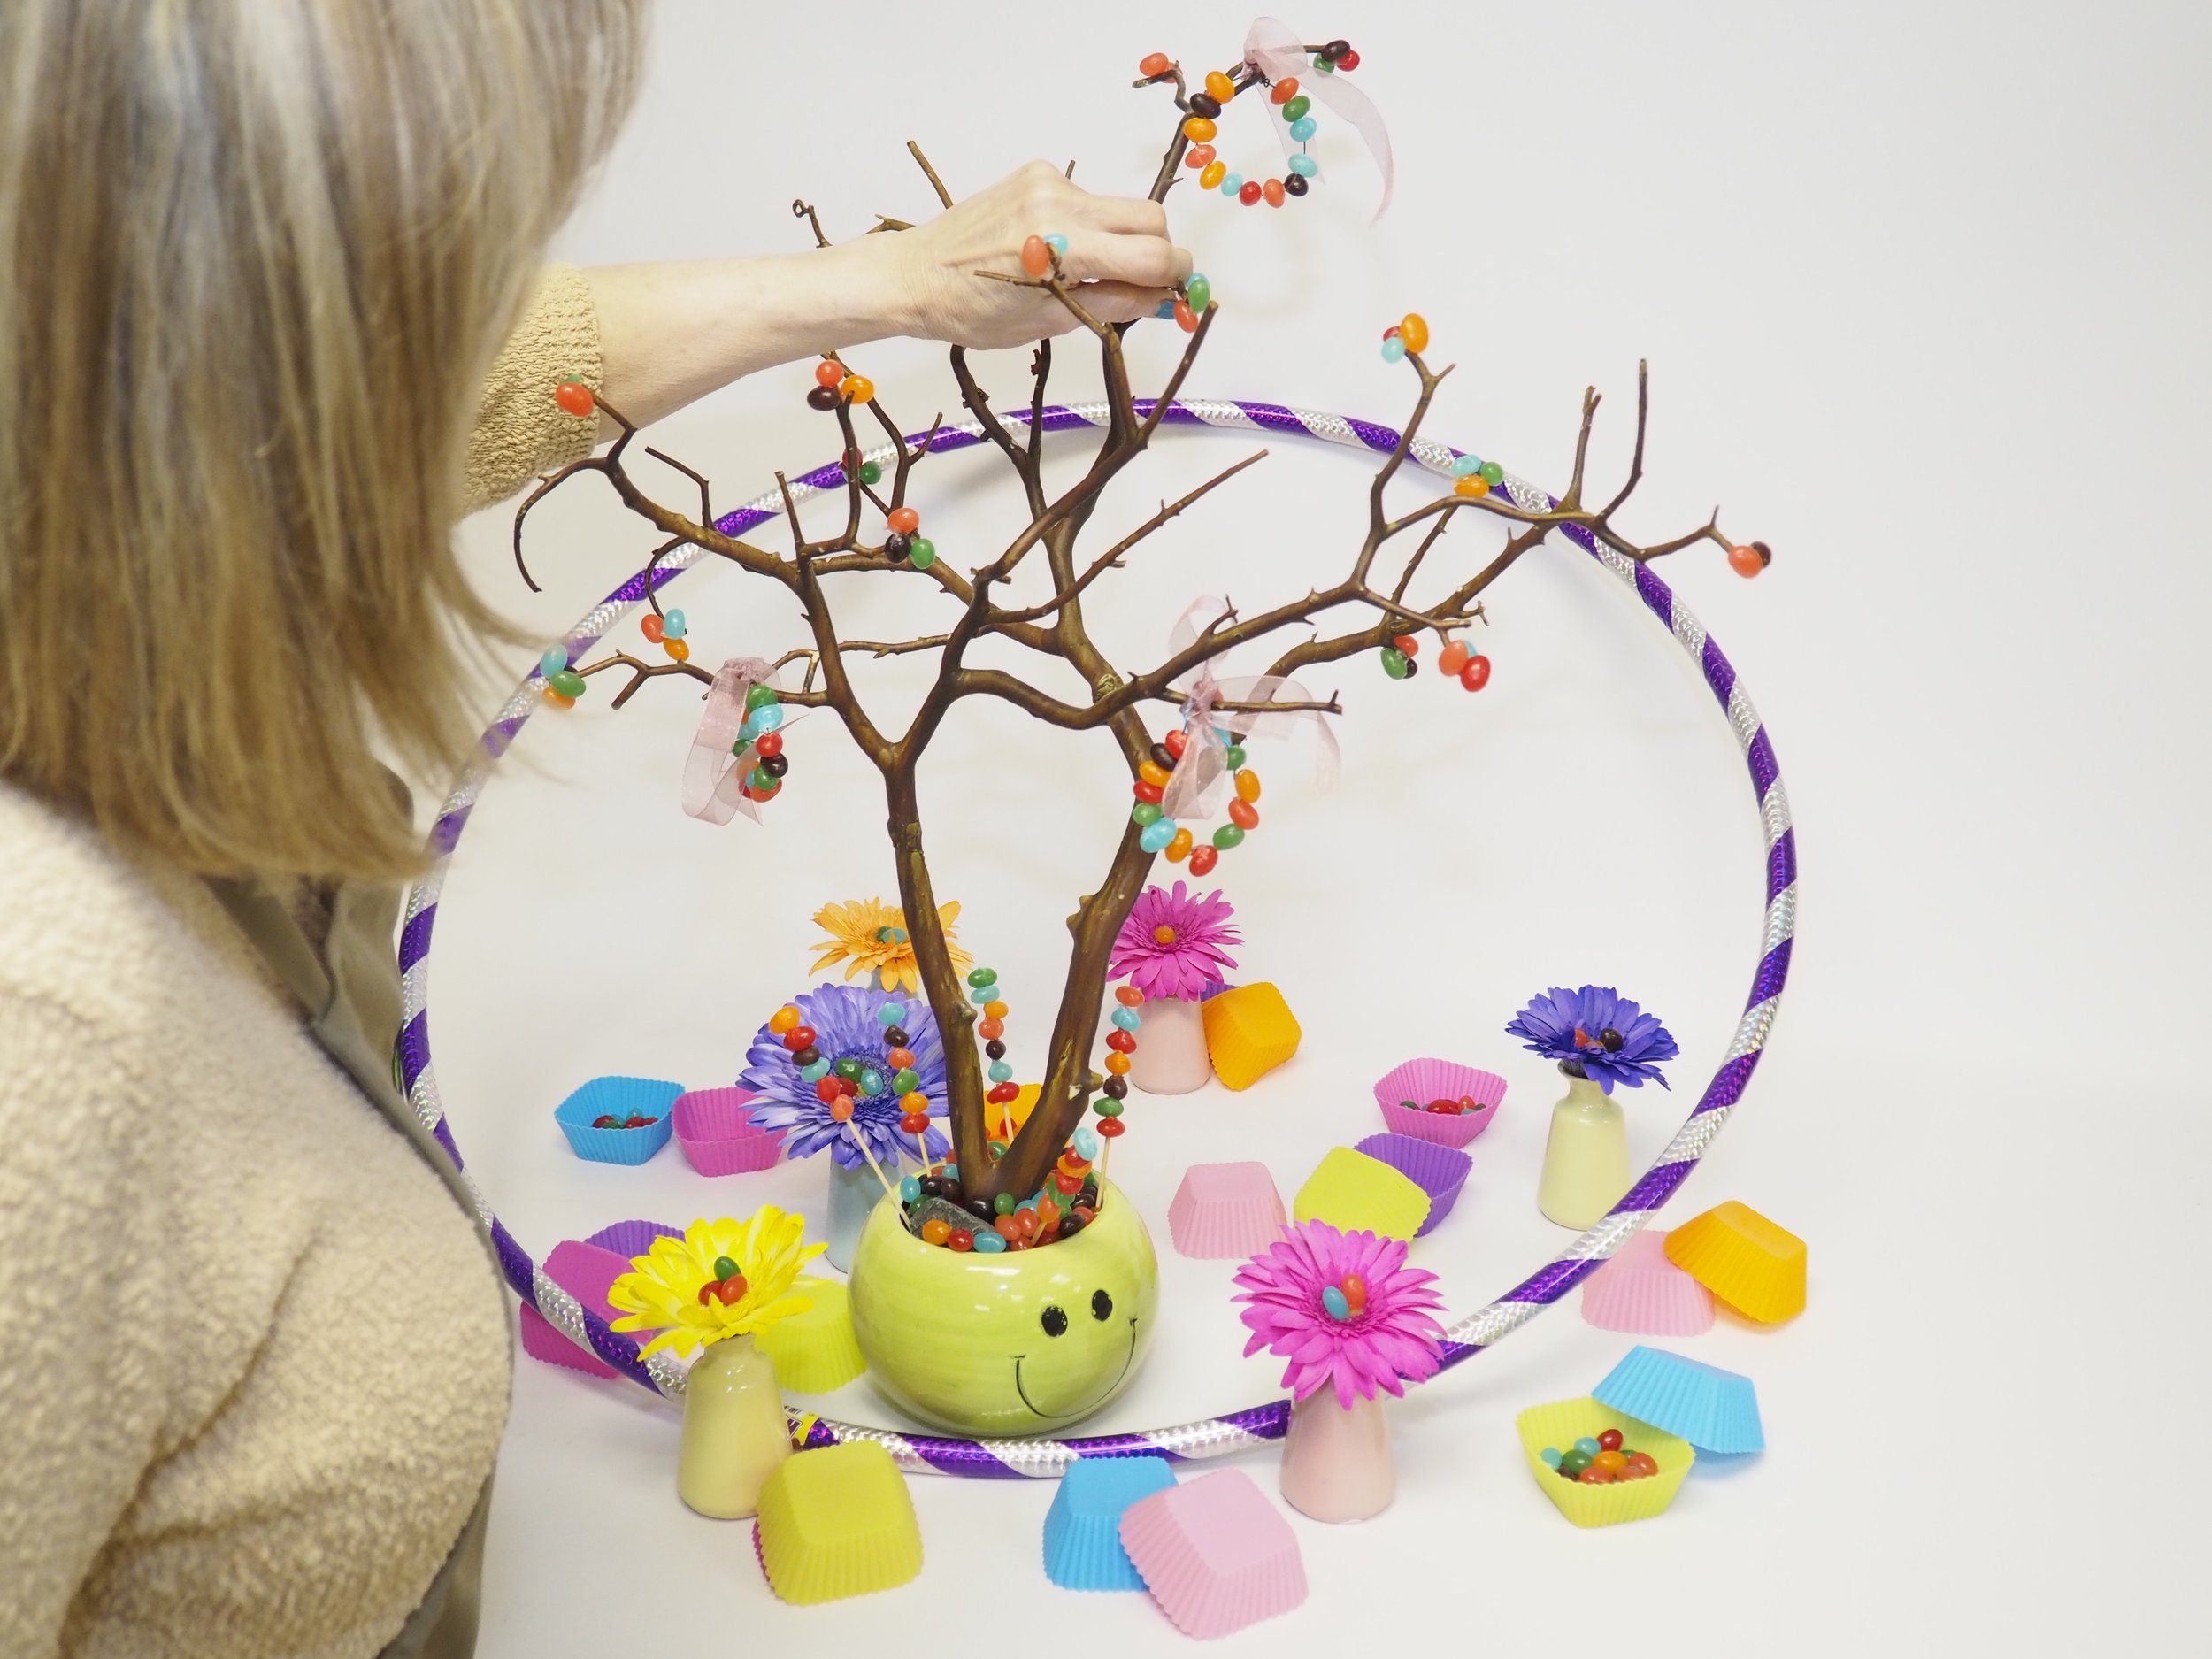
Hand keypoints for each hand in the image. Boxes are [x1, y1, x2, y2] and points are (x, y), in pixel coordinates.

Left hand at [886, 161, 1192, 349]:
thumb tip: (1161, 298)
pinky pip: (1087, 198)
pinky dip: (1088, 225)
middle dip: (1158, 252)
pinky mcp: (1036, 173)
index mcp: (1061, 247)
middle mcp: (1059, 203)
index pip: (1152, 254)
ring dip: (1120, 240)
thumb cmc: (970, 310)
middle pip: (1149, 218)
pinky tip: (1057, 246)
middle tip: (1143, 284)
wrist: (914, 274)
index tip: (1176, 293)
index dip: (1175, 276)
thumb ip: (1113, 305)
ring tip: (1086, 271)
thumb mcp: (1048, 321)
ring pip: (1119, 208)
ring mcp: (1047, 183)